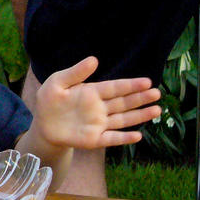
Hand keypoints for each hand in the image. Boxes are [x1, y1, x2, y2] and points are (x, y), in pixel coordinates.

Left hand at [35, 57, 161, 148]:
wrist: (42, 125)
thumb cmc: (49, 101)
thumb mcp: (57, 83)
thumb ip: (75, 73)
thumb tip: (94, 59)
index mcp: (93, 92)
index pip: (115, 88)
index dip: (130, 85)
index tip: (147, 82)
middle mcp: (100, 108)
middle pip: (123, 102)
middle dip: (140, 98)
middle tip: (157, 93)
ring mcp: (99, 124)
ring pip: (123, 119)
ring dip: (139, 116)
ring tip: (156, 110)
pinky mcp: (94, 139)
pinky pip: (112, 138)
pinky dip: (124, 138)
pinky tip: (138, 136)